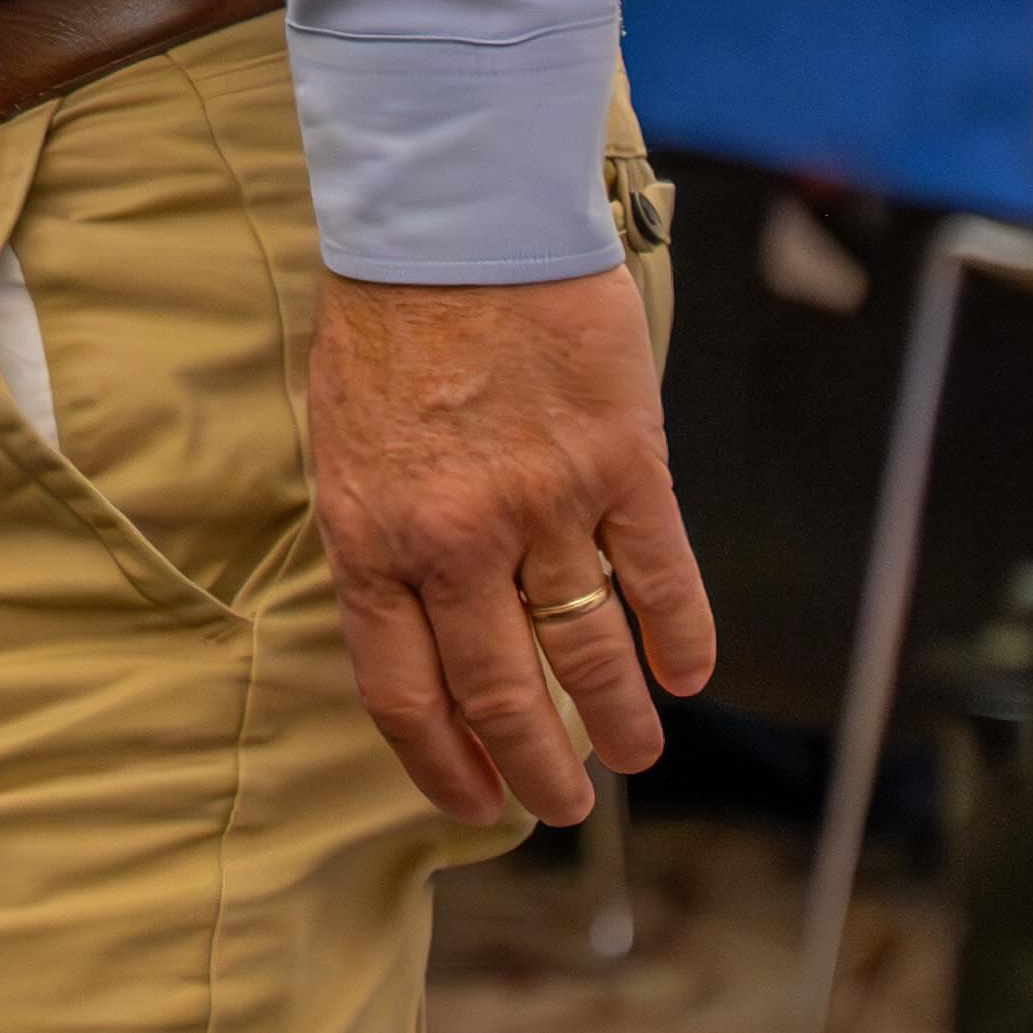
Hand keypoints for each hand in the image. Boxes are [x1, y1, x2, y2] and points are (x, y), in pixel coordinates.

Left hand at [303, 264, 711, 827]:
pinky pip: (660, 580)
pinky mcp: (622, 467)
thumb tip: (417, 629)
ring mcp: (542, 508)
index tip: (475, 804)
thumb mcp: (345, 448)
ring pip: (590, 654)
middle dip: (537, 770)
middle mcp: (452, 543)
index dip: (442, 763)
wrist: (452, 226)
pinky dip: (680, 639)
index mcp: (369, 540)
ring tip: (632, 756)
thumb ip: (381, 540)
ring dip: (616, 719)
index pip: (403, 691)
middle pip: (502, 695)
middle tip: (561, 807)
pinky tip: (687, 676)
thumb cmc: (386, 328)